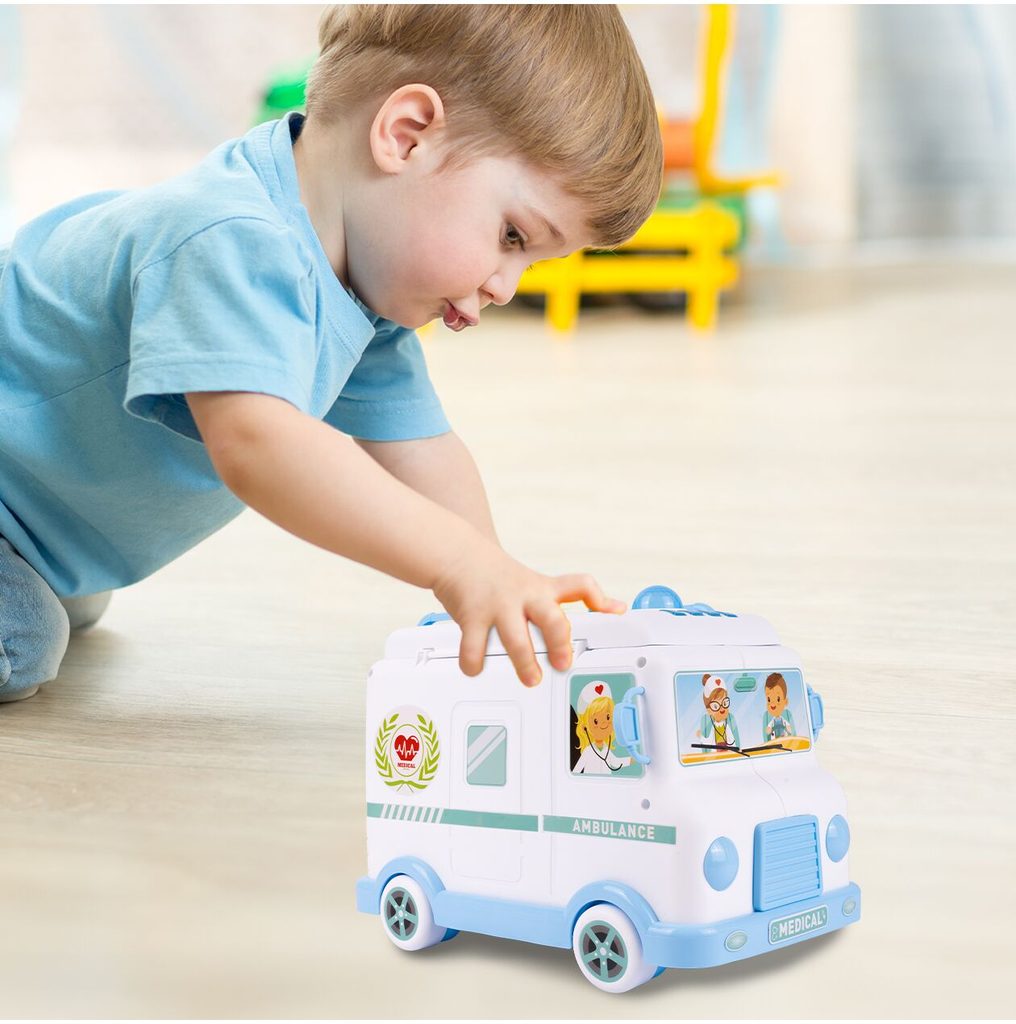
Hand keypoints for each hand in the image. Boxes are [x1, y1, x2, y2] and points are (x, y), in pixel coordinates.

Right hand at [431, 539, 624, 686]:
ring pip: (517, 640)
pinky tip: (476, 668)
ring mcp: (499, 606)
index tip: (616, 612)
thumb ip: (566, 596)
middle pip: (553, 618)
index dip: (600, 600)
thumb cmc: (498, 575)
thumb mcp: (534, 582)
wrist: (457, 553)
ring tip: (530, 678)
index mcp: (542, 589)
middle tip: (564, 664)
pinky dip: (475, 663)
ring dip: (525, 663)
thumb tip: (613, 607)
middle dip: (561, 644)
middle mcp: (524, 596)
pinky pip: (474, 647)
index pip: (579, 586)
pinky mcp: (472, 616)